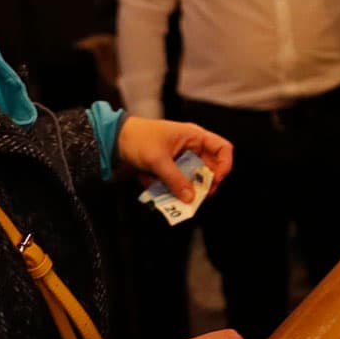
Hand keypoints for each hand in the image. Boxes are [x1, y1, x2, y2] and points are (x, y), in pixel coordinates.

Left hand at [115, 115, 232, 201]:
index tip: (215, 180)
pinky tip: (166, 197)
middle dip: (206, 184)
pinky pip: (180, 185)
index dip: (224, 165)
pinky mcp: (171, 172)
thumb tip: (190, 198)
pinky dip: (175, 192)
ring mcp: (181, 161)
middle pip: (210, 169)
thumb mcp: (157, 160)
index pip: (223, 149)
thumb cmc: (138, 140)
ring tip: (181, 201)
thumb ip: (174, 179)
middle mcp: (192, 149)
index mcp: (195, 137)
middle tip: (198, 198)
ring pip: (194, 180)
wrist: (114, 140)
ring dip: (189, 191)